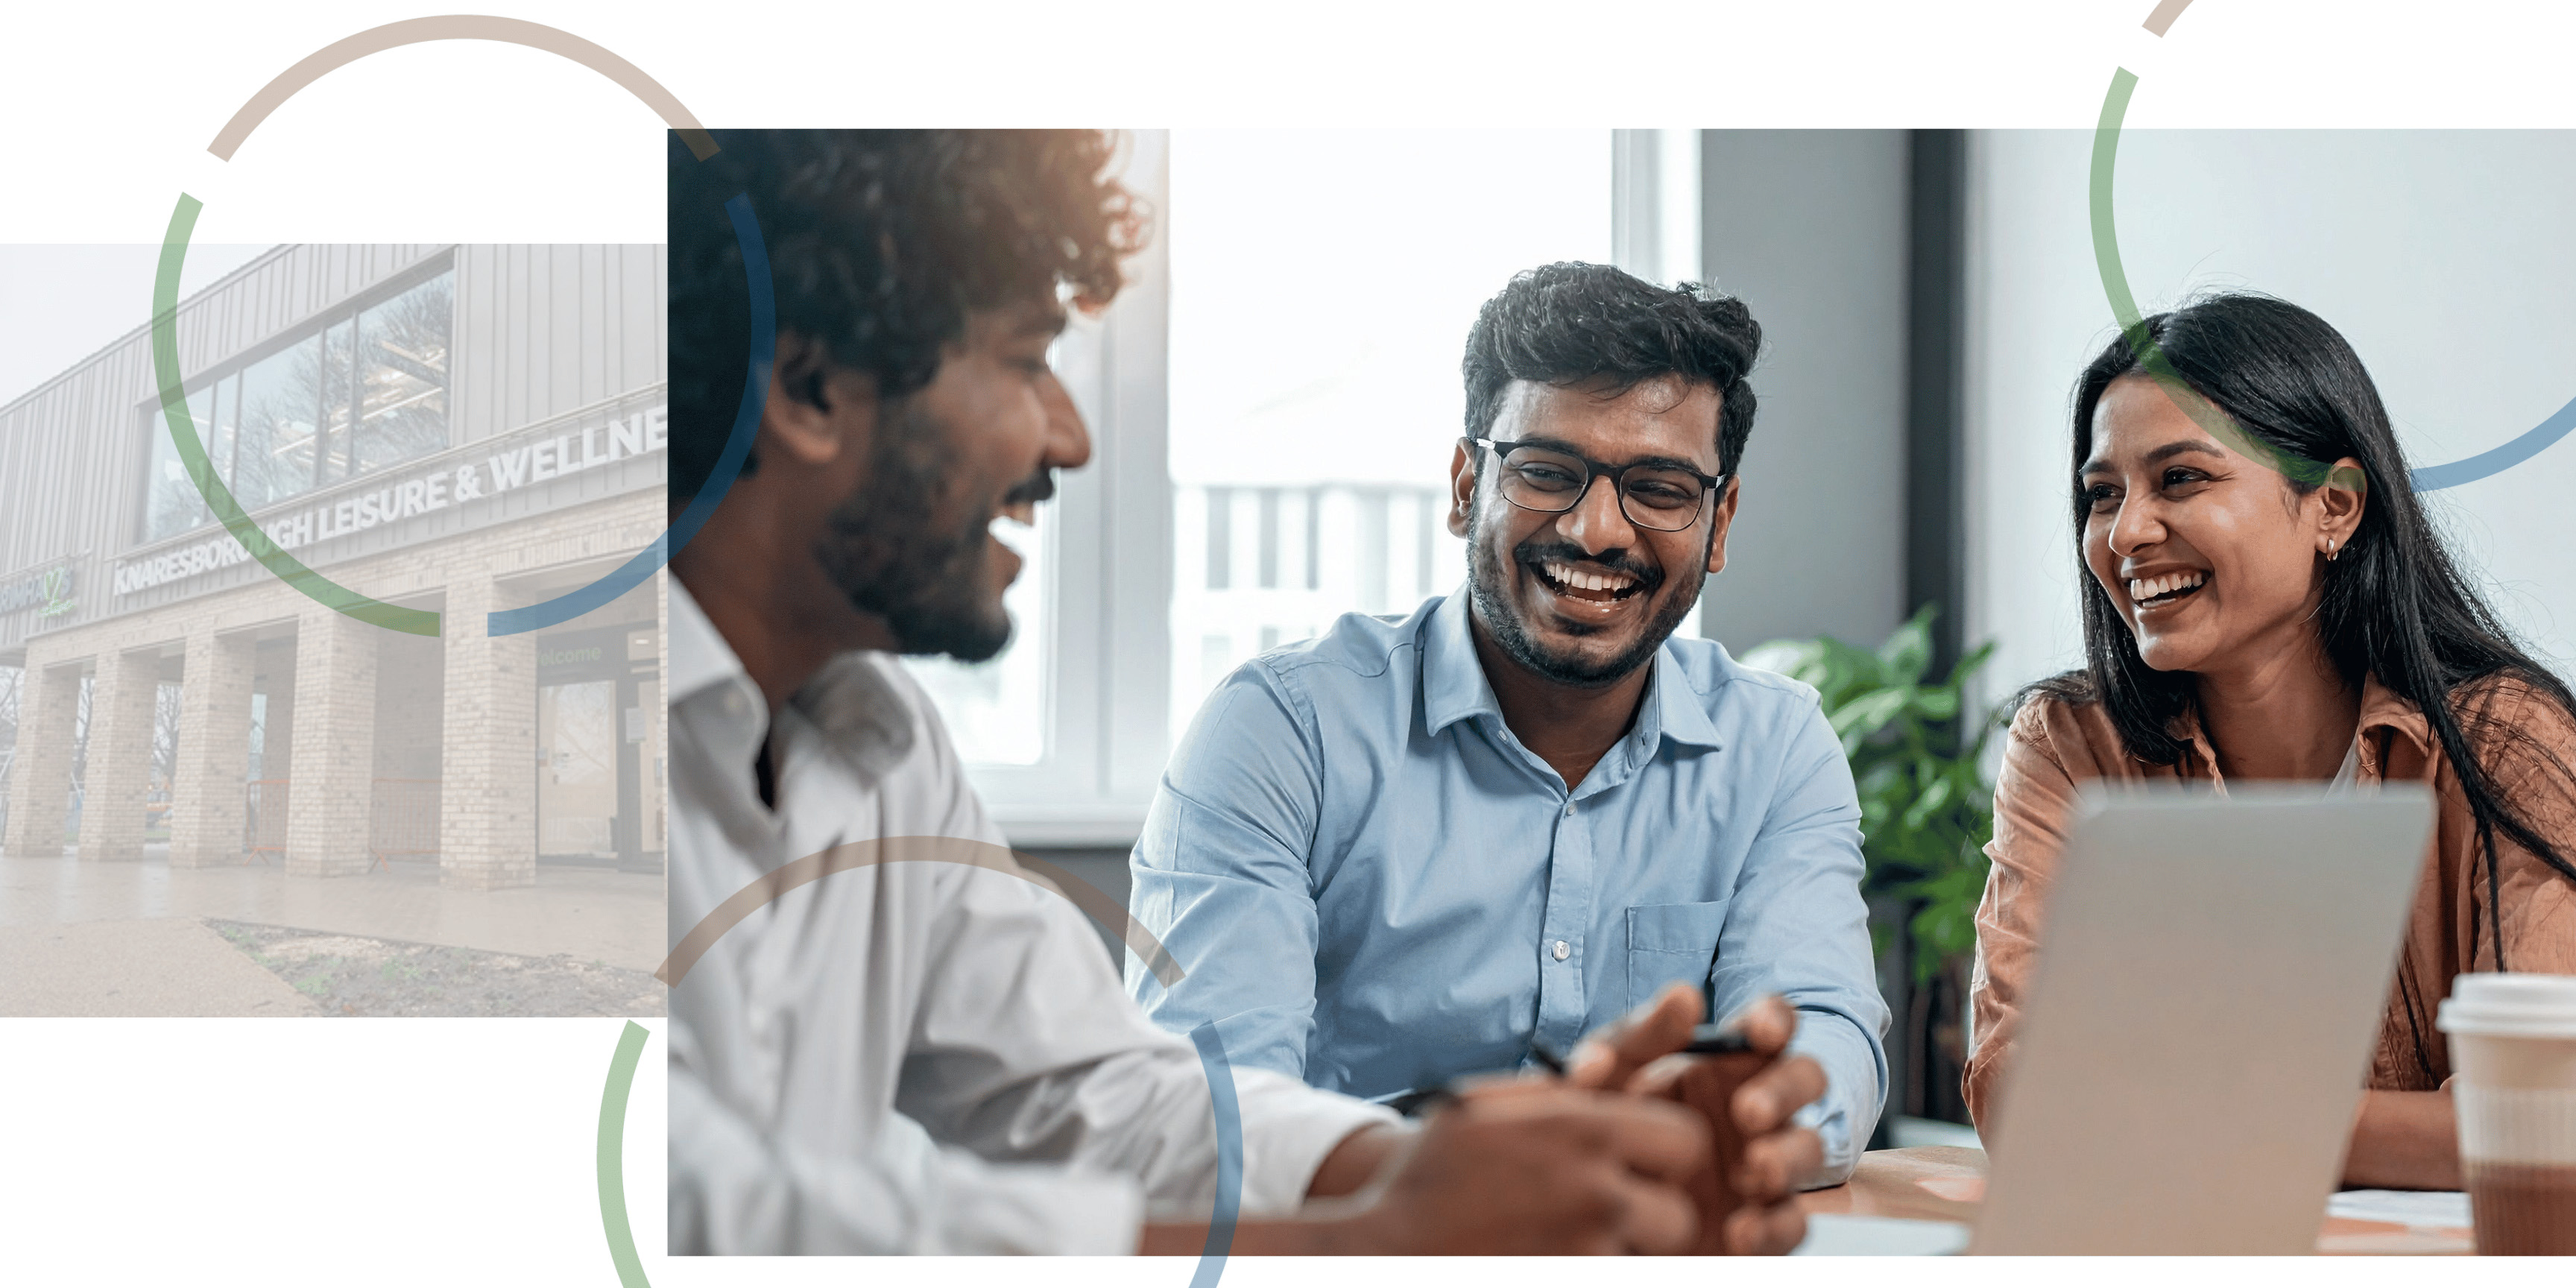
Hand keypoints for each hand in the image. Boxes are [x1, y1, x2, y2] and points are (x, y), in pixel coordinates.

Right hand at [1334, 1079, 1709, 1253]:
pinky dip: (1587, 1268)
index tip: (1638, 1165)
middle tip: (1607, 1216)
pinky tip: (1545, 1256)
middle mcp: (1596, 1192)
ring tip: (1565, 1239)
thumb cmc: (1429, 1176)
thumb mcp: (1484, 1107)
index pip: (1685, 1141)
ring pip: (1648, 1259)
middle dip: (1649, 1218)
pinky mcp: (1576, 1283)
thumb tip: (1604, 1076)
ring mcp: (1588, 1249)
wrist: (1387, 1249)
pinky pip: (1614, 1276)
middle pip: (1679, 1216)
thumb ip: (1552, 1097)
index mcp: (1580, 1130)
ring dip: (1620, 1252)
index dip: (1663, 1156)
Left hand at [1614, 988, 1827, 1254]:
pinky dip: (1773, 1226)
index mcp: (1730, 1058)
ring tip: (1756, 1170)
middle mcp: (1762, 1102)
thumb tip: (1680, 999)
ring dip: (1788, 1157)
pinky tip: (1741, 1231)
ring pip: (1809, 1148)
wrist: (1602, 1198)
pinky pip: (1792, 1221)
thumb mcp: (1613, 1077)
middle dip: (1785, 1091)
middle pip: (1805, 1078)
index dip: (1775, 1020)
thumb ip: (1634, 1040)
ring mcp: (1772, 1158)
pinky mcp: (1767, 1217)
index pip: (1771, 1023)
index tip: (1761, 1031)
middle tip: (1749, 1111)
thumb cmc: (1614, 1120)